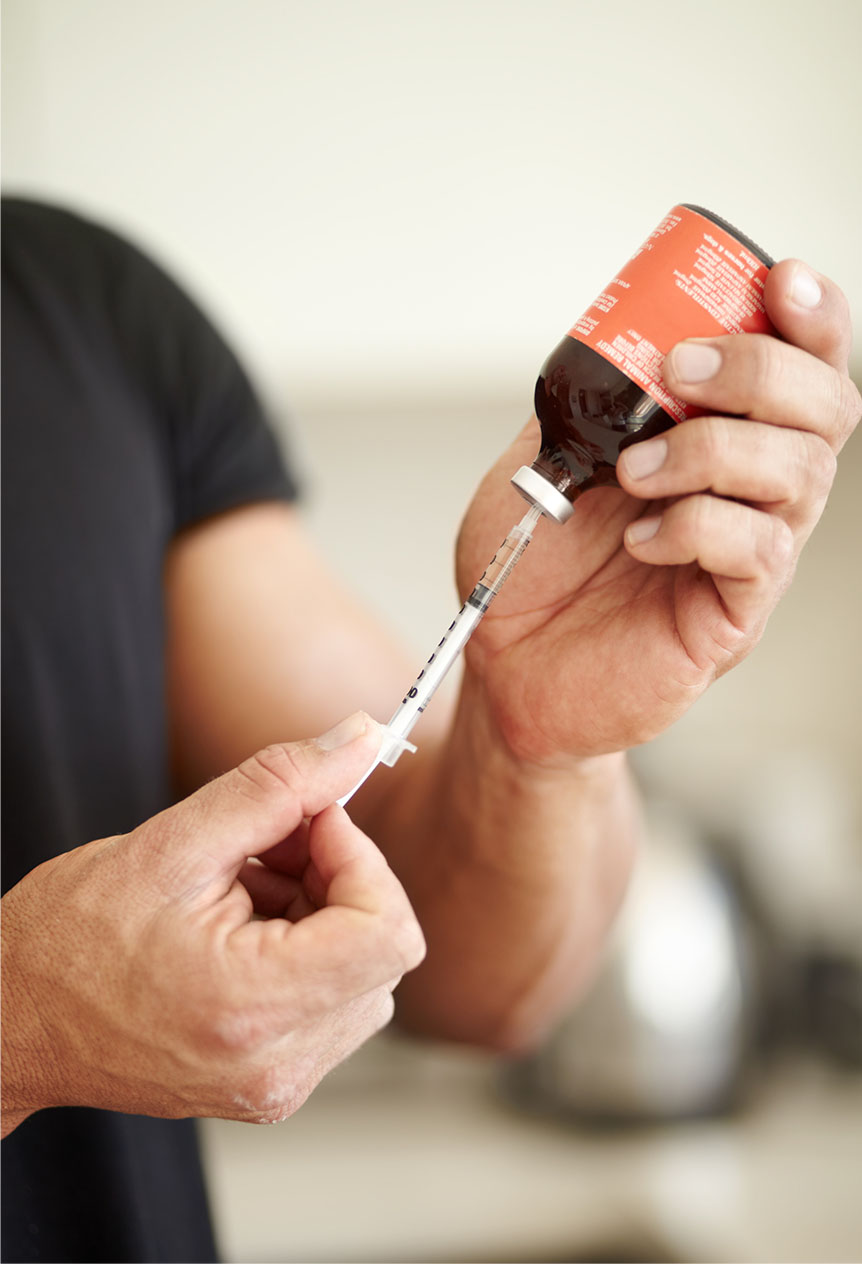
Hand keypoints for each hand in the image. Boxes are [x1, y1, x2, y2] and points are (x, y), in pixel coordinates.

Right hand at [1, 713, 424, 1134]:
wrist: (12, 1024)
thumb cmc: (68, 941)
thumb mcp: (173, 843)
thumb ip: (279, 786)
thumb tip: (358, 739)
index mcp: (253, 1008)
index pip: (389, 933)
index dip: (362, 859)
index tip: (311, 824)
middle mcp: (278, 1066)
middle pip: (382, 951)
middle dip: (338, 877)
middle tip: (267, 846)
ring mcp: (277, 1084)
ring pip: (363, 973)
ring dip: (321, 912)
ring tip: (241, 889)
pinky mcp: (270, 1084)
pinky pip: (332, 1002)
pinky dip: (305, 950)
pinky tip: (241, 926)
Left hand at [456, 260, 859, 762]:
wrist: (507, 663)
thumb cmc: (532, 567)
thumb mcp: (545, 459)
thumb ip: (590, 400)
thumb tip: (617, 335)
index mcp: (722, 442)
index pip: (804, 369)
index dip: (814, 319)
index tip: (781, 281)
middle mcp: (754, 493)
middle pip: (829, 408)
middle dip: (763, 370)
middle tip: (680, 371)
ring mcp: (753, 555)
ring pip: (802, 473)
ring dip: (713, 450)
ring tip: (633, 471)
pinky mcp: (735, 614)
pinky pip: (759, 550)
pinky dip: (699, 526)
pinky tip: (642, 539)